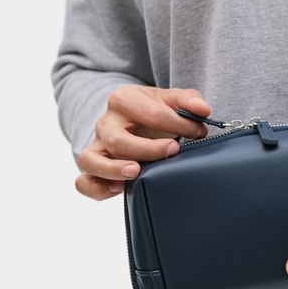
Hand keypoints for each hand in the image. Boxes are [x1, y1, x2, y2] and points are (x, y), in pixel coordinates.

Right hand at [75, 85, 210, 200]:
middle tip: (173, 150)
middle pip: (117, 139)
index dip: (178, 124)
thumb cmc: (154, 111)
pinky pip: (84, 182)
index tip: (199, 132)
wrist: (132, 120)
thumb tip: (203, 110)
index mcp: (123, 99)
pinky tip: (119, 189)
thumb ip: (189, 101)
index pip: (150, 113)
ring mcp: (96, 146)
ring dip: (112, 169)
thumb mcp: (171, 100)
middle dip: (147, 148)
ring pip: (90, 160)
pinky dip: (97, 188)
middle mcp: (105, 122)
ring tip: (137, 172)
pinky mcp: (94, 168)